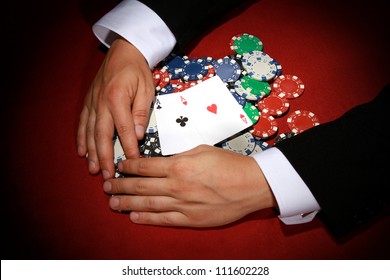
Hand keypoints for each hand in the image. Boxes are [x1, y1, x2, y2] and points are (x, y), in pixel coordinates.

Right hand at [77, 38, 154, 178]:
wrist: (123, 51)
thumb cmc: (137, 70)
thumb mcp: (146, 88)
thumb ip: (141, 111)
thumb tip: (138, 134)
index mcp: (117, 99)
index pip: (125, 130)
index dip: (129, 149)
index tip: (133, 164)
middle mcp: (101, 103)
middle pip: (102, 136)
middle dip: (105, 157)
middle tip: (107, 176)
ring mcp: (92, 103)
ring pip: (90, 132)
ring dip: (92, 153)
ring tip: (93, 169)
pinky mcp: (89, 102)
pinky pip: (83, 123)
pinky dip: (82, 138)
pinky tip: (82, 151)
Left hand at [103, 145, 276, 226]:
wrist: (251, 185)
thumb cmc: (229, 165)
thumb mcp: (202, 150)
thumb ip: (179, 156)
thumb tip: (163, 162)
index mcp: (179, 166)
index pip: (144, 166)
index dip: (128, 166)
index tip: (119, 166)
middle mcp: (176, 186)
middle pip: (140, 186)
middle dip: (120, 186)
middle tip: (106, 187)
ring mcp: (182, 205)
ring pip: (147, 204)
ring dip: (127, 203)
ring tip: (112, 203)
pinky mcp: (190, 220)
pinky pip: (163, 220)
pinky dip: (146, 218)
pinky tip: (134, 216)